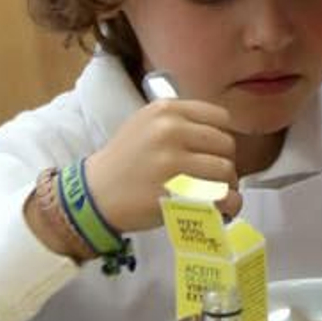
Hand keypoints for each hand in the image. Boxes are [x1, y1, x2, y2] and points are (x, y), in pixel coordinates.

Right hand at [85, 99, 240, 233]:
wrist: (93, 195)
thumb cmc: (124, 161)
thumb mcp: (146, 124)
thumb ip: (181, 121)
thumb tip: (222, 134)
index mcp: (166, 110)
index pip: (221, 118)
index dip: (222, 138)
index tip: (214, 153)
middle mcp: (171, 131)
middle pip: (226, 145)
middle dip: (226, 164)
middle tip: (215, 179)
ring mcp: (172, 163)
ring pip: (225, 172)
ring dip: (227, 187)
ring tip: (216, 195)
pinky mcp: (173, 194)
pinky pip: (220, 198)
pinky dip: (228, 206)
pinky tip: (221, 210)